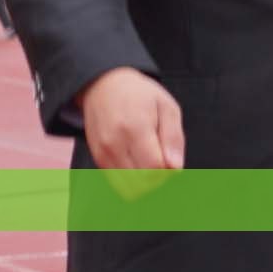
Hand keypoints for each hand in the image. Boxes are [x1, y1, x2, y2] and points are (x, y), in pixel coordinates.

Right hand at [78, 66, 183, 195]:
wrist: (103, 84)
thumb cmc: (141, 95)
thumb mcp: (167, 107)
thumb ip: (174, 138)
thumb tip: (175, 168)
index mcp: (135, 128)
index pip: (155, 168)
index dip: (169, 170)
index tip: (171, 158)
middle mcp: (114, 143)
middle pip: (141, 182)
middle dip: (158, 179)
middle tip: (162, 161)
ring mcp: (102, 151)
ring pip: (127, 187)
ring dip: (144, 182)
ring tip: (150, 161)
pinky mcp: (96, 156)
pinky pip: (116, 181)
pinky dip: (130, 179)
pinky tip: (137, 162)